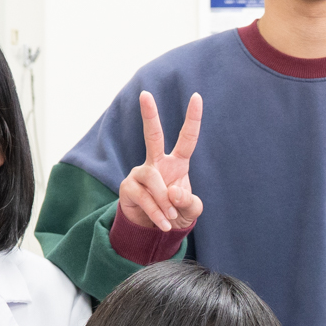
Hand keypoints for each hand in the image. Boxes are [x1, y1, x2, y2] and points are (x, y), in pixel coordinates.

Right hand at [119, 91, 204, 231]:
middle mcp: (157, 162)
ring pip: (153, 179)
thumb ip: (189, 202)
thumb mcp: (190, 211)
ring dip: (164, 201)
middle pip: (152, 135)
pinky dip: (156, 212)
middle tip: (145, 94)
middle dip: (149, 114)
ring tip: (171, 217)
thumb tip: (173, 193)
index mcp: (177, 162)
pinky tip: (164, 223)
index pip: (187, 138)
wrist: (153, 231)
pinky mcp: (128, 186)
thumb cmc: (175, 214)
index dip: (193, 119)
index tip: (197, 97)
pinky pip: (144, 197)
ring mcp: (140, 173)